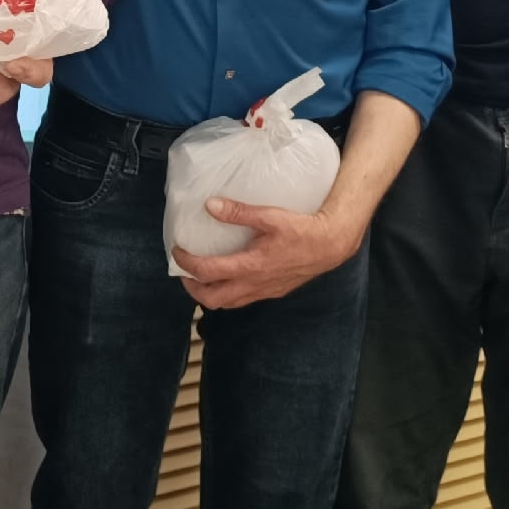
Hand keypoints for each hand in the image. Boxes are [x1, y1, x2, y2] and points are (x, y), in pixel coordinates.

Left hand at [173, 198, 362, 307]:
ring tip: (202, 277)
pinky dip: (229, 293)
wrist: (330, 245)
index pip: (207, 272)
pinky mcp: (273, 292)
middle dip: (193, 289)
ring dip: (210, 293)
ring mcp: (264, 291)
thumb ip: (238, 212)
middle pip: (213, 299)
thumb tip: (210, 205)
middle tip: (185, 272)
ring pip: (228, 303)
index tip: (177, 251)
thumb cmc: (301, 229)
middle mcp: (254, 285)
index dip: (186, 264)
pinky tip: (229, 277)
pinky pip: (244, 300)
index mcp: (250, 266)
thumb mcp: (269, 216)